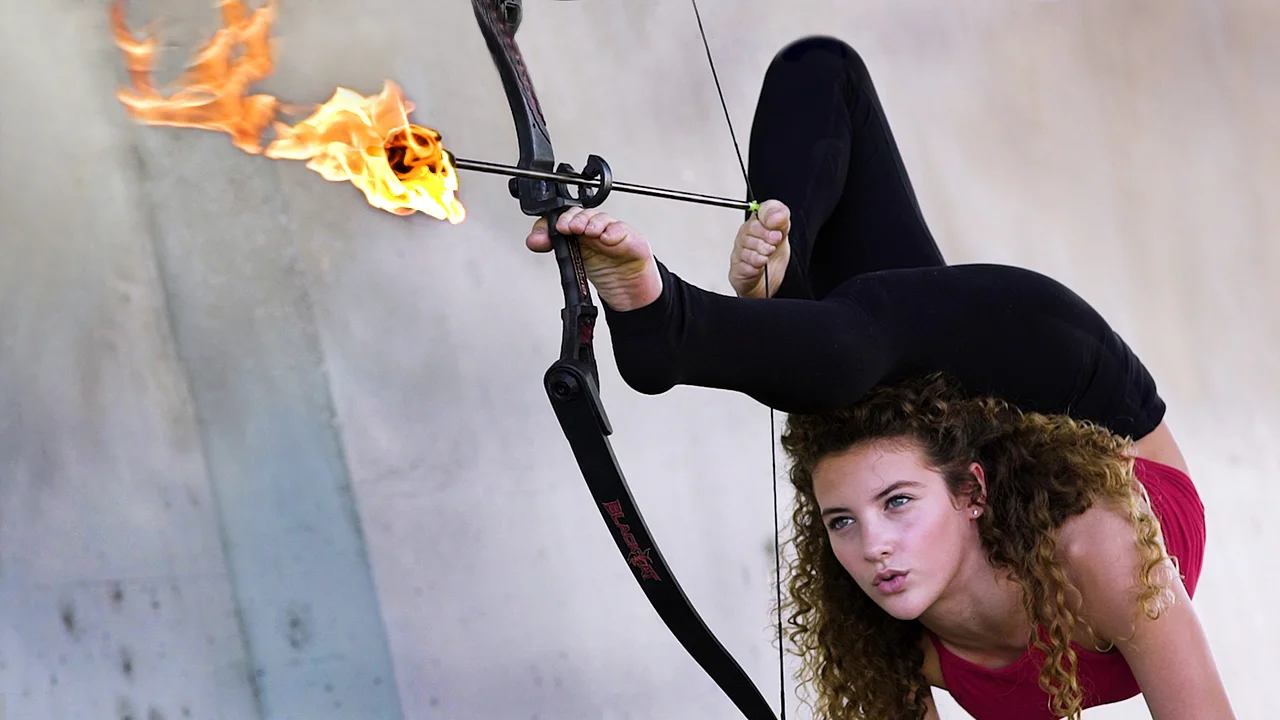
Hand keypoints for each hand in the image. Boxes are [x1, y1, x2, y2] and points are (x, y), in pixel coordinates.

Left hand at [526, 207, 662, 310]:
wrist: (629, 287)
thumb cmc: (605, 268)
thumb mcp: (574, 261)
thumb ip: (554, 249)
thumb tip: (532, 240)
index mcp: (578, 231)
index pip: (563, 217)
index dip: (555, 220)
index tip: (549, 231)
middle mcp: (594, 228)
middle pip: (581, 213)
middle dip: (572, 219)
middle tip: (567, 228)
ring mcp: (612, 232)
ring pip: (601, 218)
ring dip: (591, 222)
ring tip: (587, 232)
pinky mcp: (630, 239)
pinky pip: (621, 230)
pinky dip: (613, 232)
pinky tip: (606, 238)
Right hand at [729, 199, 790, 297]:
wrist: (769, 283)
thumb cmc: (773, 259)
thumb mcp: (783, 237)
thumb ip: (782, 221)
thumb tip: (777, 214)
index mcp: (758, 224)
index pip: (760, 210)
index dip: (768, 216)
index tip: (776, 224)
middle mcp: (746, 237)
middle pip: (750, 228)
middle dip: (766, 236)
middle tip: (775, 241)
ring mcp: (739, 253)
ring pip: (746, 247)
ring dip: (761, 252)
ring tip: (768, 256)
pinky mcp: (736, 270)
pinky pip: (743, 265)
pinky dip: (755, 266)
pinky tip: (760, 267)